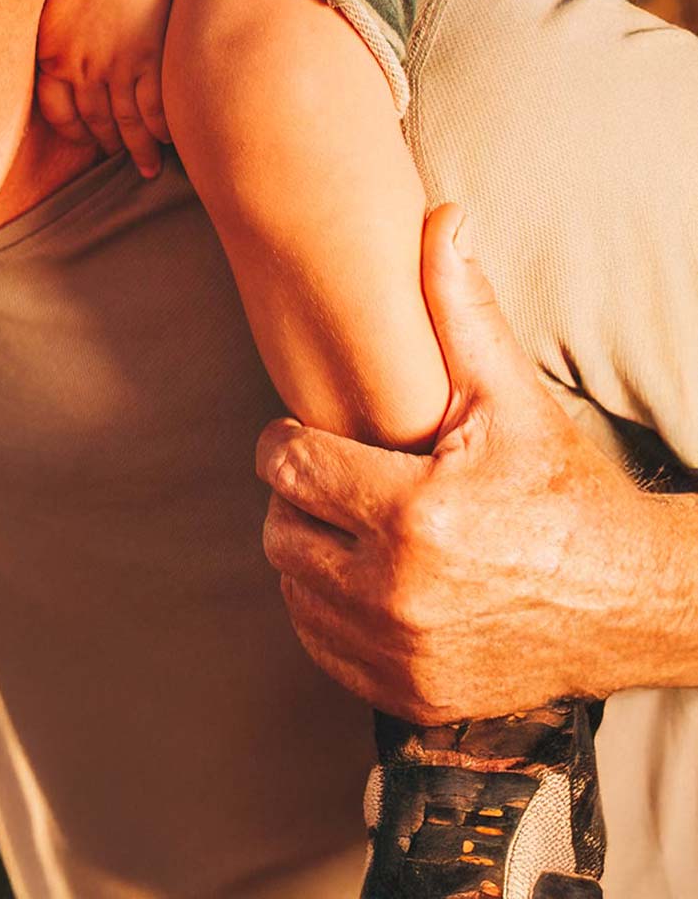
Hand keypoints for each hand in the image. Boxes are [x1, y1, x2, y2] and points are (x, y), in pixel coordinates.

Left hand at [35, 0, 195, 177]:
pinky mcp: (151, 56)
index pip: (56, 107)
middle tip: (122, 156)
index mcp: (50, 45)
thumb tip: (75, 17)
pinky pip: (156, 109)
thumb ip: (64, 12)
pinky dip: (164, 129)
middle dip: (108, 142)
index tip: (86, 137)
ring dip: (139, 149)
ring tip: (149, 164)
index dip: (73, 128)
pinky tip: (173, 138)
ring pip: (127, 123)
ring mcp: (116, 65)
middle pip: (94, 120)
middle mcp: (78, 63)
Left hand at [257, 205, 660, 720]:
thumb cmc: (562, 489)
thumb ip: (458, 305)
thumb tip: (440, 216)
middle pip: (279, 530)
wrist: (631, 600)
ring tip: (353, 523)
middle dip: (298, 497)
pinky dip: (331, 613)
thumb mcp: (510, 394)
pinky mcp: (412, 696)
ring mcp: (403, 654)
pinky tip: (367, 575)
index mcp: (413, 513)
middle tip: (335, 478)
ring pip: (295, 591)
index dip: (289, 440)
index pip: (287, 464)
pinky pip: (324, 649)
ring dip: (309, 555)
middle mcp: (398, 592)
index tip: (312, 435)